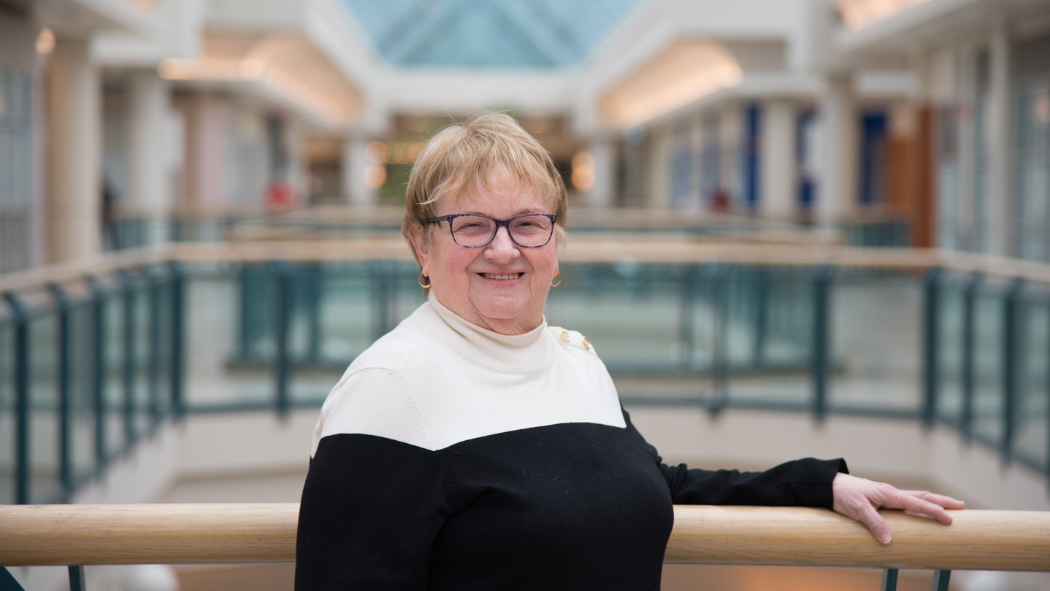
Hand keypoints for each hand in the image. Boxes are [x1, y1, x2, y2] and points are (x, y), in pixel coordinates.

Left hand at [831, 473, 964, 543]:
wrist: (829, 485)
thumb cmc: (843, 494)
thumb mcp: (857, 510)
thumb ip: (874, 523)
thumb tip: (889, 540)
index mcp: (889, 494)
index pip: (917, 503)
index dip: (934, 511)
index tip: (950, 519)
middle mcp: (891, 493)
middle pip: (922, 496)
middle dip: (942, 501)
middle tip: (961, 506)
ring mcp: (887, 495)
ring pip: (915, 497)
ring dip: (932, 501)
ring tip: (948, 506)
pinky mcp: (881, 499)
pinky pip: (905, 501)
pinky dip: (919, 504)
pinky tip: (920, 509)